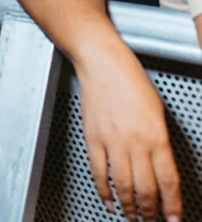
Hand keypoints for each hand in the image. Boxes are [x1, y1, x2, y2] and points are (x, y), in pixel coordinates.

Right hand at [78, 45, 180, 220]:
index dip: (172, 206)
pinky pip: (99, 172)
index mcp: (156, 134)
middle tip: (153, 221)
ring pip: (122, 186)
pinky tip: (109, 200)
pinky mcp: (93, 138)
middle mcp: (134, 141)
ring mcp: (112, 141)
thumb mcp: (157, 109)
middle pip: (145, 189)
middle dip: (150, 212)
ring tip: (133, 217)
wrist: (101, 61)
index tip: (174, 219)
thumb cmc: (130, 78)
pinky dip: (104, 191)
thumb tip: (162, 167)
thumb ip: (160, 140)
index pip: (168, 180)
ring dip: (129, 207)